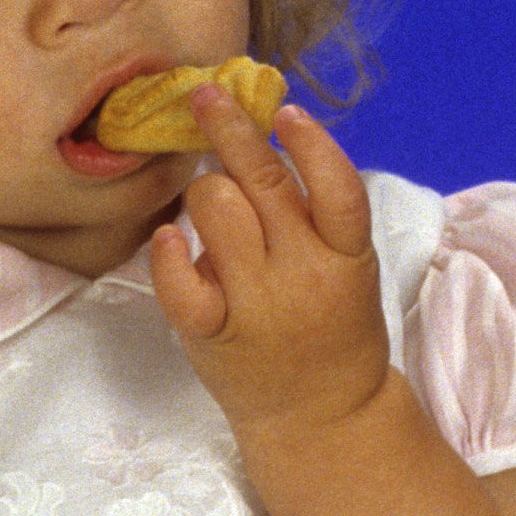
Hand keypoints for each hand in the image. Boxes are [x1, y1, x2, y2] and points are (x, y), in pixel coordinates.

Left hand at [148, 89, 388, 440]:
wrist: (323, 418)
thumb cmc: (332, 332)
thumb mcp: (347, 271)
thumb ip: (313, 218)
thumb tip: (261, 143)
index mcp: (347, 257)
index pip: (337, 188)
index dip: (312, 144)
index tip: (284, 111)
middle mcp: (304, 274)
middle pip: (265, 183)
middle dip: (231, 129)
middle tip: (206, 97)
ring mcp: (258, 305)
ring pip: (216, 210)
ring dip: (205, 193)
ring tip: (211, 206)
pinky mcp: (214, 333)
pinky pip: (179, 277)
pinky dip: (168, 251)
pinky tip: (170, 239)